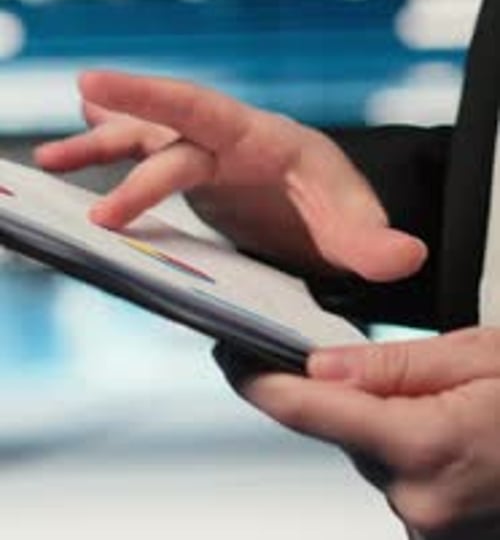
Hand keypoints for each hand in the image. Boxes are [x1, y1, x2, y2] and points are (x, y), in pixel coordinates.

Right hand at [35, 69, 425, 280]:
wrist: (325, 203)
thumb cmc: (337, 203)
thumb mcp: (355, 221)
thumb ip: (374, 240)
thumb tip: (406, 257)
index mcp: (259, 137)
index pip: (198, 108)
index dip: (145, 94)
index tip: (91, 87)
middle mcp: (224, 138)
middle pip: (163, 126)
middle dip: (115, 128)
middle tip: (57, 158)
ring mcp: (204, 155)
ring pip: (144, 139)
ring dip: (98, 145)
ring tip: (49, 159)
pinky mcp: (191, 176)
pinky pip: (144, 158)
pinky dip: (110, 149)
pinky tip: (76, 145)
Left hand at [223, 328, 499, 537]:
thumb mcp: (483, 355)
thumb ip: (395, 367)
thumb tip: (321, 369)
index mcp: (428, 448)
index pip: (310, 411)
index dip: (259, 381)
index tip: (229, 354)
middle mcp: (422, 502)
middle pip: (345, 432)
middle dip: (352, 394)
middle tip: (402, 367)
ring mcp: (432, 526)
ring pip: (374, 454)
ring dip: (387, 422)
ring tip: (449, 401)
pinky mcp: (440, 532)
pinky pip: (401, 478)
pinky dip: (408, 447)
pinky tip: (451, 430)